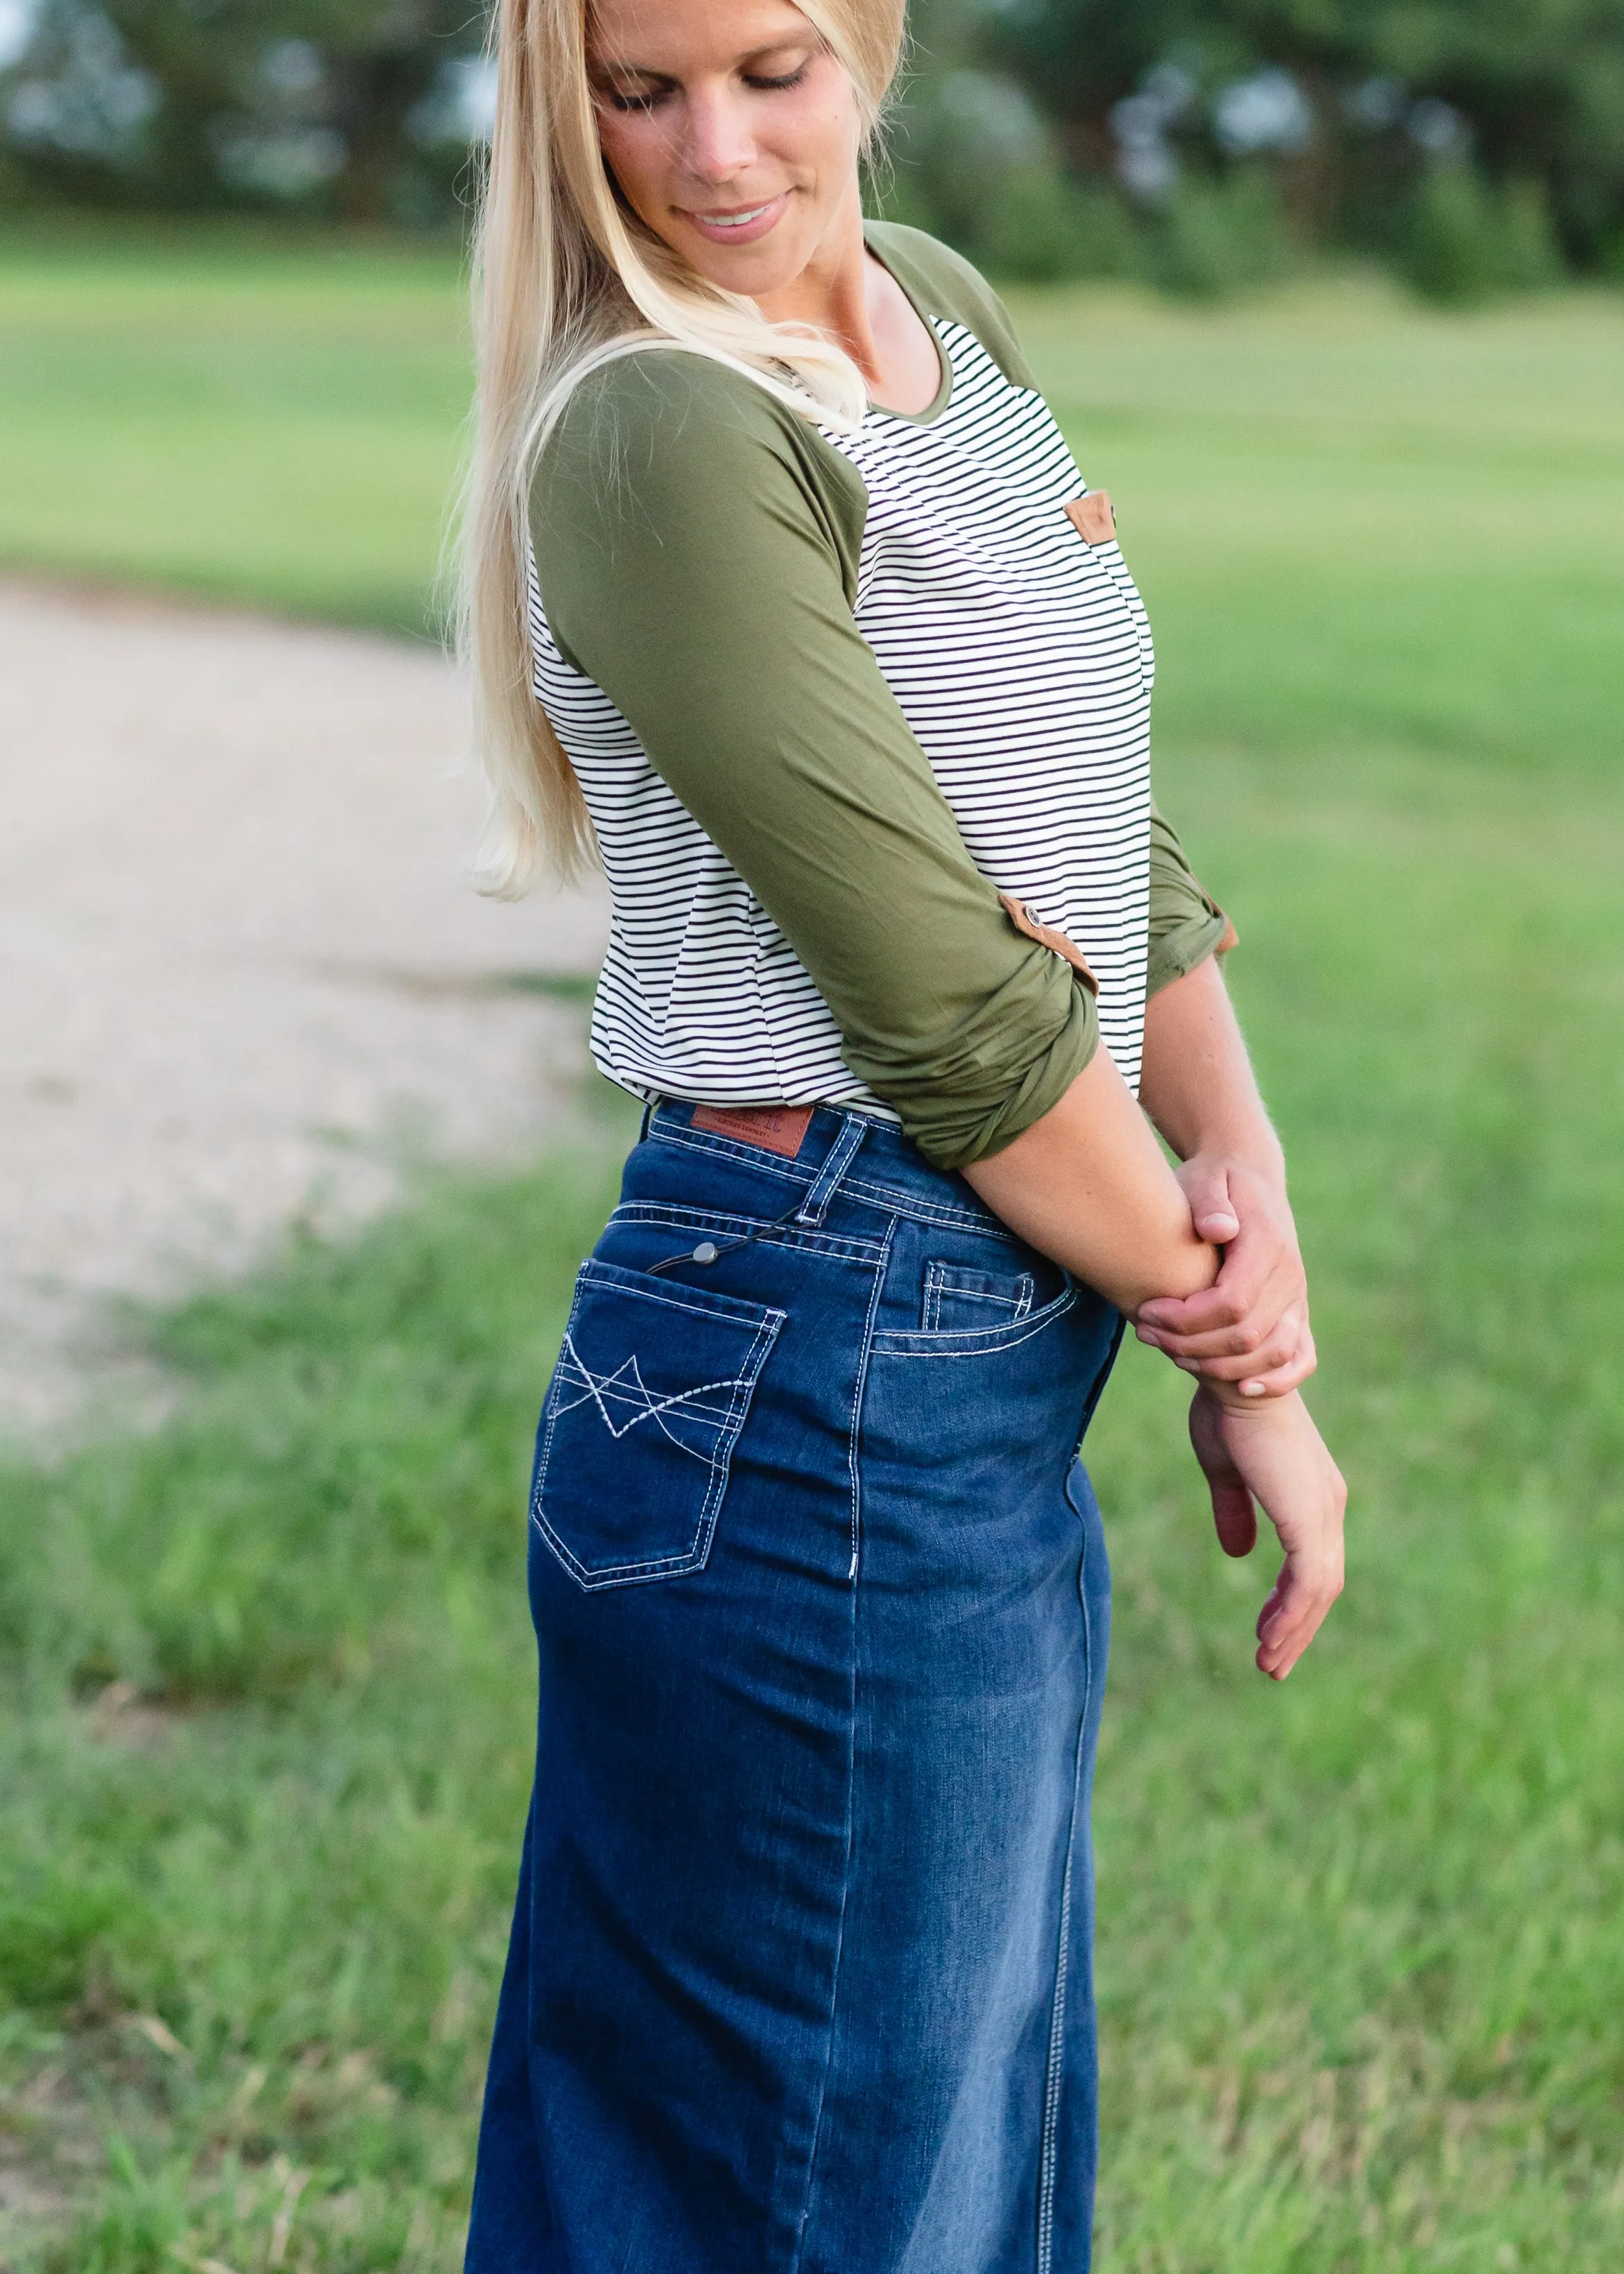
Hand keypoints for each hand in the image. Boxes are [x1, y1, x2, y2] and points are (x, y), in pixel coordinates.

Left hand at [1134, 1157, 1313, 1398]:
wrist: (1251, 1180)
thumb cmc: (1217, 1181)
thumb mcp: (1206, 1178)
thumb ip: (1209, 1202)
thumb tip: (1218, 1229)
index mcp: (1268, 1244)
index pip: (1231, 1302)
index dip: (1186, 1319)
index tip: (1147, 1312)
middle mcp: (1290, 1275)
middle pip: (1245, 1334)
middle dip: (1190, 1343)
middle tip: (1145, 1332)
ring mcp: (1297, 1297)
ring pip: (1269, 1352)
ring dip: (1218, 1364)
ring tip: (1169, 1351)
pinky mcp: (1296, 1313)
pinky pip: (1300, 1359)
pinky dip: (1274, 1379)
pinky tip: (1238, 1388)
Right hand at [1188, 1385, 1345, 1678]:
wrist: (1235, 1377)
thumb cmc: (1227, 1412)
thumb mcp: (1226, 1471)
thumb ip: (1235, 1511)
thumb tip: (1238, 1552)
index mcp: (1312, 1494)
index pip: (1313, 1563)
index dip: (1291, 1601)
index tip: (1268, 1631)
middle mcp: (1327, 1505)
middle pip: (1323, 1584)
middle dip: (1298, 1627)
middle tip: (1272, 1663)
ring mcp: (1322, 1512)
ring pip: (1320, 1591)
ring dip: (1294, 1631)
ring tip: (1268, 1662)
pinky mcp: (1308, 1519)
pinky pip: (1308, 1583)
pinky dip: (1291, 1615)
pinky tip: (1270, 1638)